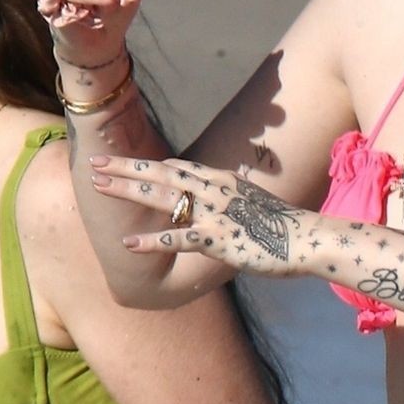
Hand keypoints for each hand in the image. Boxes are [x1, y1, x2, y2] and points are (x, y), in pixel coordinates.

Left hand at [87, 155, 321, 278]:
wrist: (310, 240)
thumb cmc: (284, 229)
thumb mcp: (252, 207)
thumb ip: (229, 204)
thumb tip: (216, 208)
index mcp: (222, 182)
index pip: (176, 167)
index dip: (146, 164)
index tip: (120, 160)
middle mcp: (215, 190)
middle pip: (161, 173)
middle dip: (126, 167)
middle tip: (94, 161)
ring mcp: (216, 213)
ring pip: (163, 196)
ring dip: (129, 190)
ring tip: (98, 186)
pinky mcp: (219, 239)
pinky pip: (179, 238)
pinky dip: (152, 240)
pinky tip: (128, 243)